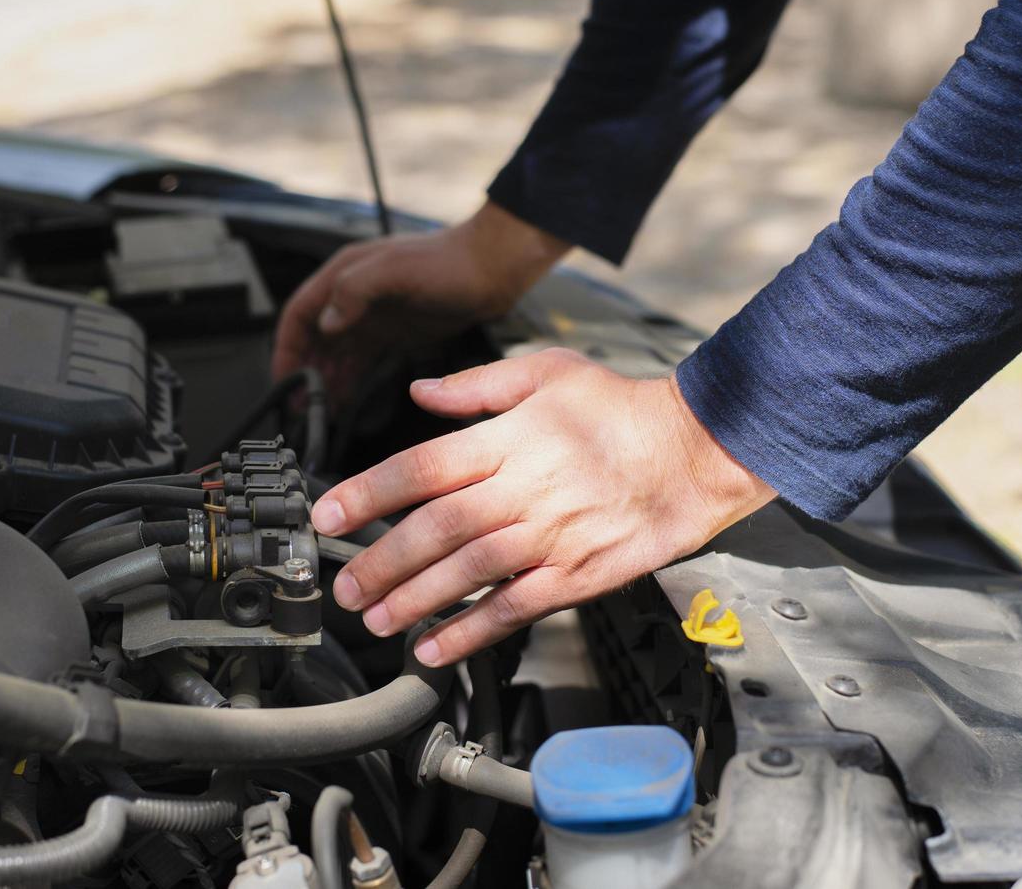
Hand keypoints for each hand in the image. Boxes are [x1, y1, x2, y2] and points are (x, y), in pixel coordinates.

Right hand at [271, 201, 568, 398]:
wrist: (492, 269)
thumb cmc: (448, 261)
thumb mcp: (394, 271)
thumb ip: (354, 292)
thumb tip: (326, 323)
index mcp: (344, 274)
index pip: (300, 314)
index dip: (287, 347)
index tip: (283, 379)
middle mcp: (353, 296)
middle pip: (314, 339)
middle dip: (302, 372)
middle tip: (298, 406)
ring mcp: (374, 316)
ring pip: (336, 354)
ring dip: (323, 381)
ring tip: (317, 412)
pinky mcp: (394, 333)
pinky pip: (361, 362)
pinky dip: (349, 381)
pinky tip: (343, 401)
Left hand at [309, 349, 775, 666]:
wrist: (694, 452)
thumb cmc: (620, 410)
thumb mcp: (547, 373)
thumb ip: (476, 385)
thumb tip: (419, 391)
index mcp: (506, 441)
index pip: (420, 469)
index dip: (368, 494)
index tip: (327, 516)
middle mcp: (521, 490)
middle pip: (435, 530)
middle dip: (380, 562)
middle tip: (342, 587)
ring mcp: (549, 537)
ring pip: (468, 573)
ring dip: (414, 601)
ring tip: (375, 620)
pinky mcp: (576, 575)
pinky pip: (515, 608)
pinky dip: (472, 632)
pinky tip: (436, 649)